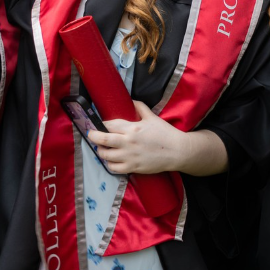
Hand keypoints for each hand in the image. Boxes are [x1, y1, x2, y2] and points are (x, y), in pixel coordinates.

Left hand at [87, 100, 226, 175]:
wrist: (177, 151)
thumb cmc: (165, 133)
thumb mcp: (152, 117)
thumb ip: (140, 107)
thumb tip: (130, 100)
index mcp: (132, 128)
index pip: (109, 125)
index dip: (102, 124)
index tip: (101, 124)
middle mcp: (128, 143)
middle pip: (102, 140)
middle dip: (93, 136)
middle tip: (92, 135)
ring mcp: (129, 157)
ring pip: (105, 155)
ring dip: (101, 151)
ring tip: (103, 148)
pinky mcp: (132, 168)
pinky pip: (114, 168)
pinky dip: (109, 164)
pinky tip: (112, 160)